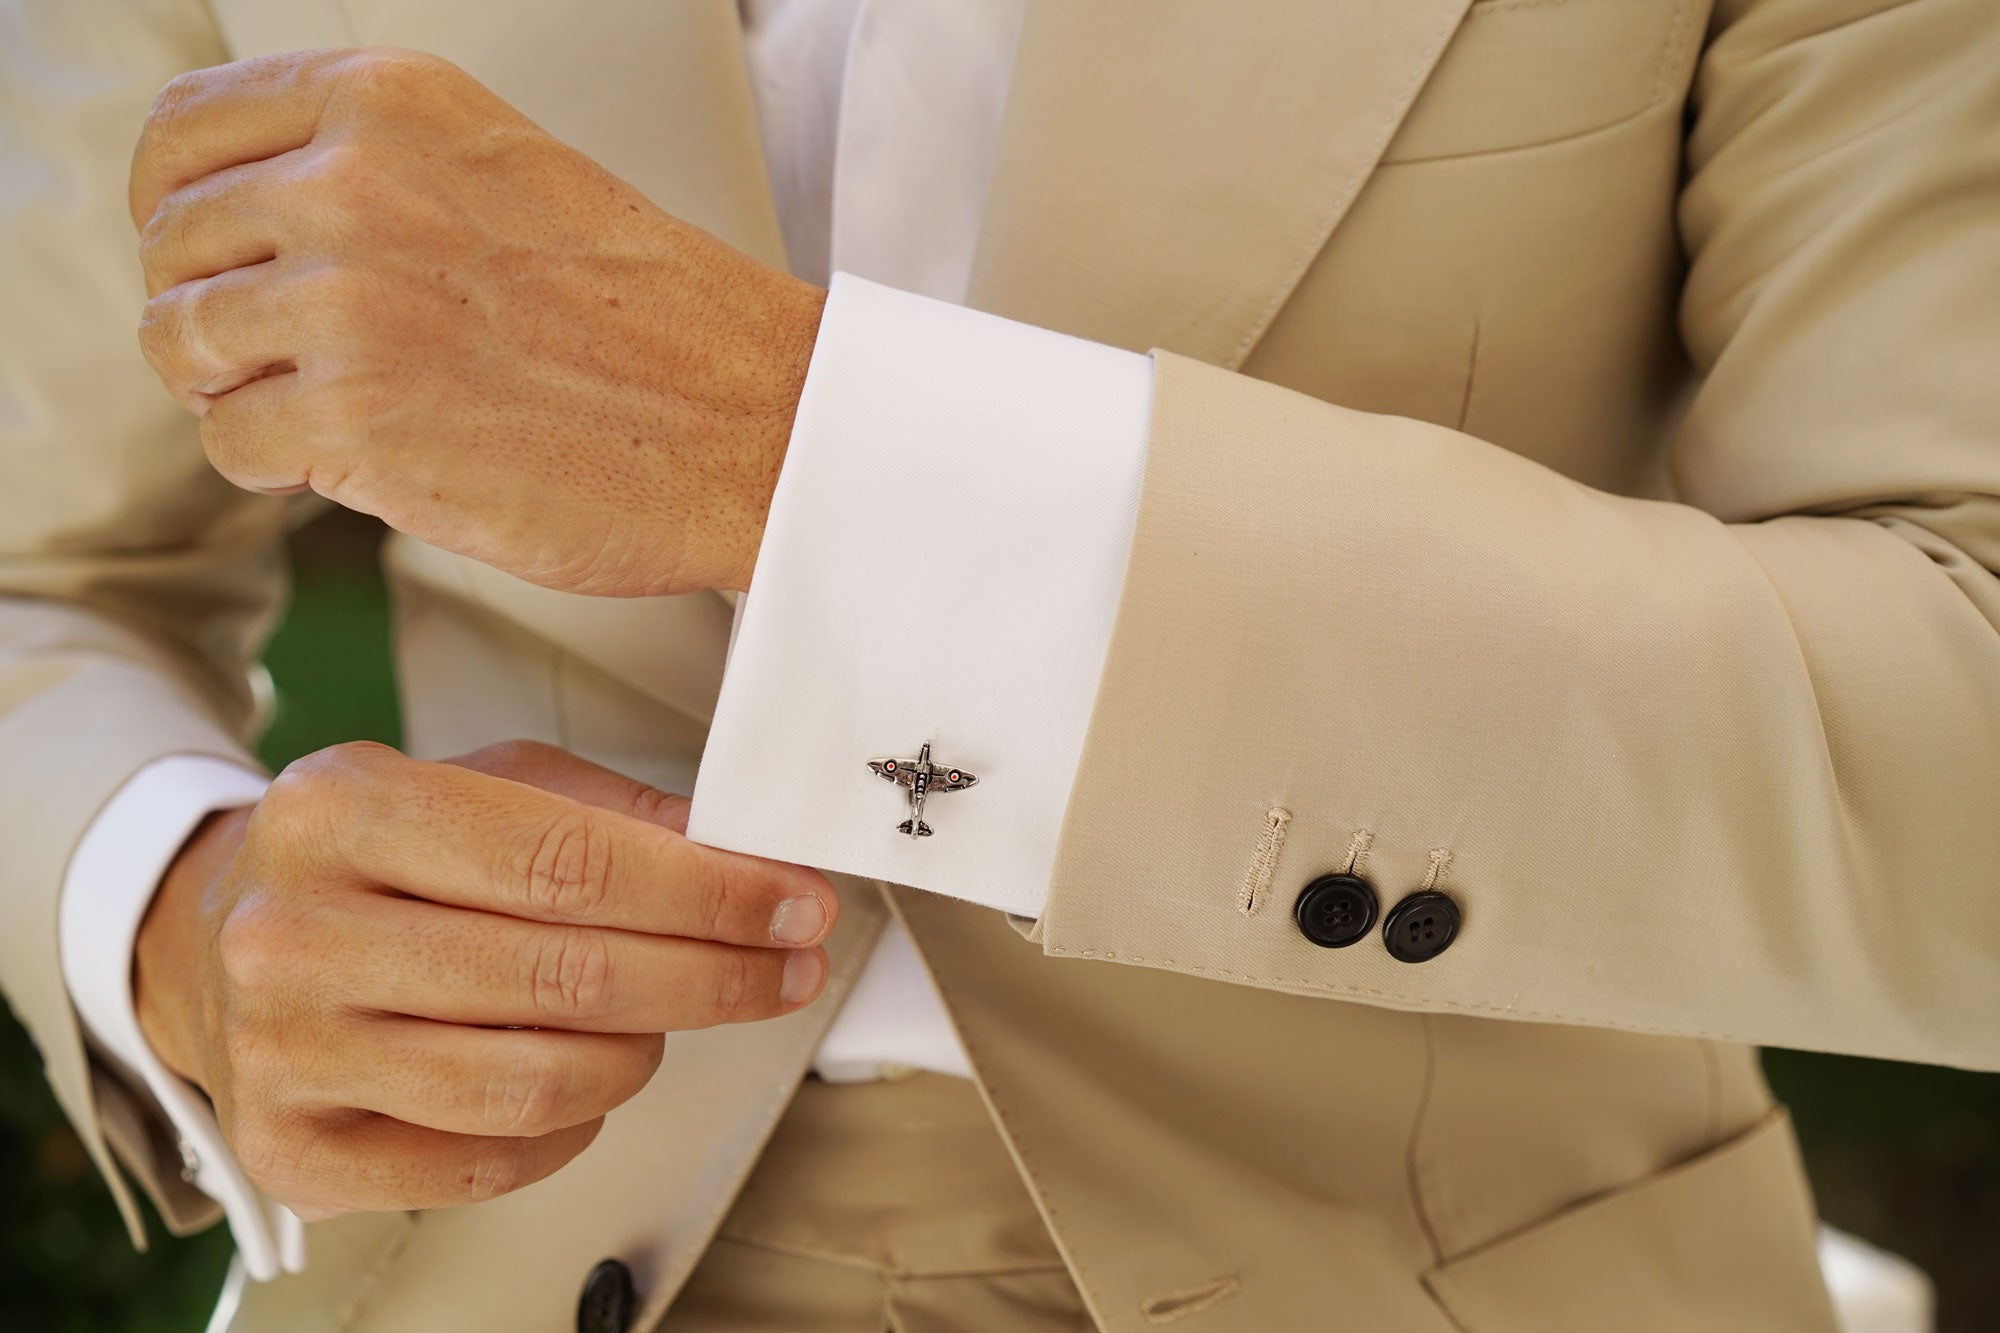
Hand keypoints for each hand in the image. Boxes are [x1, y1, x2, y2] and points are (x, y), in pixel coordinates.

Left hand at [130, 48, 824, 595]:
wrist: (751, 420)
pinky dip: (277, 464)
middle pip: (170, 246)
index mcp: (388, 102)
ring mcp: (347, 305)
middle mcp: (351, 185)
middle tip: (287, 358)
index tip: (209, 257)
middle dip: (213, 313)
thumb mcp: (503, 171)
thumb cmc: (649, 316)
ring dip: (240, 392)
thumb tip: (242, 220)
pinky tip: (357, 459)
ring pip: (183, 346)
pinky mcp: (356, 422)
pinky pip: (230, 442)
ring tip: (329, 410)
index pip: (183, 131)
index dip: (176, 205)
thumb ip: (373, 170)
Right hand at [132, 740, 836, 1217]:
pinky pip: (488, 1162)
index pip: (569, 862)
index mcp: (342, 808)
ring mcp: (285, 1050)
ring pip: (535, 1084)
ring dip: (642, 1055)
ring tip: (667, 1019)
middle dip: (711, 977)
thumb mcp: (479, 785)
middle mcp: (295, 930)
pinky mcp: (294, 1149)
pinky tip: (589, 1079)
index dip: (707, 894)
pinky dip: (573, 1128)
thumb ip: (611, 813)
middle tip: (787, 967)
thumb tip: (745, 861)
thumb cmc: (374, 860)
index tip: (794, 906)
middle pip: (563, 979)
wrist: (213, 940)